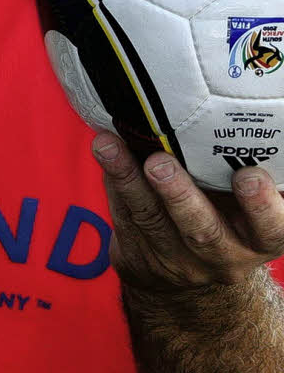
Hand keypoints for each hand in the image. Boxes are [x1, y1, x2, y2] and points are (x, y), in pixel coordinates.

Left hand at [92, 131, 283, 290]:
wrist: (187, 265)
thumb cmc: (224, 212)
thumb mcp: (242, 201)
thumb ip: (235, 166)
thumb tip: (221, 107)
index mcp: (260, 237)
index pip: (273, 228)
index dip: (262, 206)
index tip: (248, 175)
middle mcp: (225, 255)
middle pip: (202, 229)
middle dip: (178, 195)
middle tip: (158, 163)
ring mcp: (180, 263)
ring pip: (150, 220)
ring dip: (127, 179)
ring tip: (109, 146)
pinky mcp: (142, 260)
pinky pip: (124, 218)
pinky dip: (113, 181)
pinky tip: (104, 152)